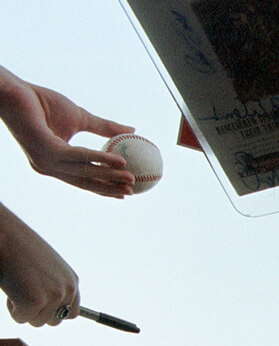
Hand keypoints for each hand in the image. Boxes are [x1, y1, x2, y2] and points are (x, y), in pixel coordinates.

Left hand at [0, 67, 135, 196]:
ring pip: (84, 173)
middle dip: (110, 189)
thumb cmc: (43, 103)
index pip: (82, 180)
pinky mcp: (47, 150)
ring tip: (132, 178)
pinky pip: (80, 157)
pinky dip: (101, 159)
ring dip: (111, 177)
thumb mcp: (81, 117)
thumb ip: (104, 127)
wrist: (16, 91)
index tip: (125, 192)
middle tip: (132, 190)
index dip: (104, 188)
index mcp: (53, 163)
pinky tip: (120, 161)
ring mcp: (46, 161)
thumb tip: (132, 130)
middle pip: (84, 183)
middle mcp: (48, 167)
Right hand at [0, 204, 79, 325]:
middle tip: (23, 291)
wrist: (5, 236)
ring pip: (37, 322)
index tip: (41, 309)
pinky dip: (11, 308)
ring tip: (17, 285)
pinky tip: (11, 288)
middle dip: (36, 312)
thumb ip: (54, 286)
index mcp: (72, 281)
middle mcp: (67, 289)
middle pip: (54, 321)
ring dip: (23, 309)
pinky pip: (21, 319)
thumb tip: (55, 312)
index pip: (72, 312)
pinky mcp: (35, 302)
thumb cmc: (20, 249)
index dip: (54, 313)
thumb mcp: (47, 268)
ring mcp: (53, 296)